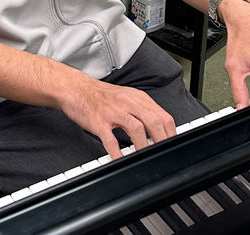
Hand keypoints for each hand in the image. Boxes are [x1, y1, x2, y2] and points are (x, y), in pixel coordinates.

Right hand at [58, 74, 176, 159]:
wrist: (76, 89)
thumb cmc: (101, 96)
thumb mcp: (126, 97)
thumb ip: (142, 110)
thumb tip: (158, 128)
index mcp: (137, 97)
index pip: (162, 115)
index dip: (171, 132)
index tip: (173, 144)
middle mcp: (127, 102)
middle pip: (153, 121)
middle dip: (162, 140)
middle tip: (164, 153)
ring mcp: (113, 112)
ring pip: (136, 128)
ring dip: (144, 145)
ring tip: (146, 157)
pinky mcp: (99, 122)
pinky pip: (111, 139)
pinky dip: (118, 152)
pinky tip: (120, 160)